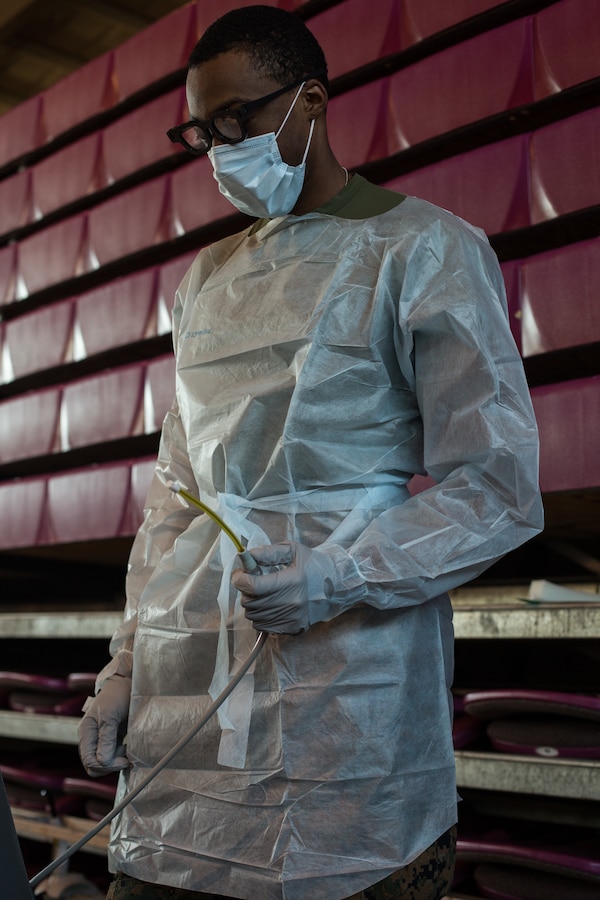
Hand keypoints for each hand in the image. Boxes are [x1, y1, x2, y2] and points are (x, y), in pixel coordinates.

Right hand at [78, 674, 131, 776]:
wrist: (128, 683)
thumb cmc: (117, 695)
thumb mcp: (110, 715)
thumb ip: (106, 738)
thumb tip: (102, 762)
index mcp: (86, 732)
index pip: (89, 760)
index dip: (105, 765)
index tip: (122, 760)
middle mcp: (91, 738)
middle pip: (94, 765)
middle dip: (110, 766)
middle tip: (126, 757)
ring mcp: (101, 739)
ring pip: (103, 762)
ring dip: (116, 762)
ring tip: (127, 750)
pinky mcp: (112, 739)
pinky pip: (112, 756)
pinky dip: (120, 757)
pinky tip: (128, 749)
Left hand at [231, 541, 366, 633]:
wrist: (339, 587)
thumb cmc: (315, 565)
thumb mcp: (294, 551)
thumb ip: (268, 553)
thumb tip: (246, 556)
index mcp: (291, 581)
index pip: (252, 586)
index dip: (240, 578)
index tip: (240, 573)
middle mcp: (290, 603)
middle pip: (249, 601)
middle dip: (246, 590)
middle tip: (255, 581)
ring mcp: (291, 619)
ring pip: (253, 615)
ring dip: (252, 603)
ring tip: (264, 592)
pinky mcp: (292, 628)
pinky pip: (262, 626)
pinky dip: (260, 616)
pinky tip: (270, 604)